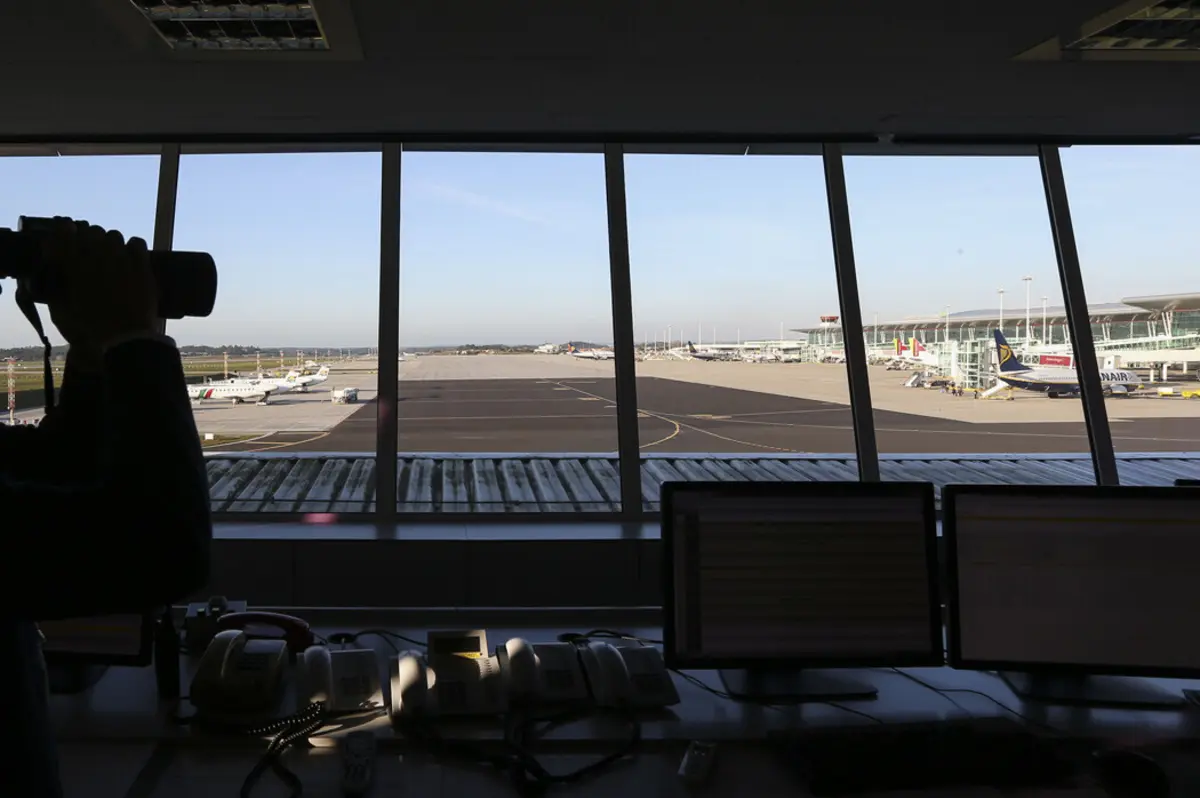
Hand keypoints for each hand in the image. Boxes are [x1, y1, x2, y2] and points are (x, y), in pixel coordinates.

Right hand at [45, 218, 157, 355]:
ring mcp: (122, 259)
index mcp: (73, 264)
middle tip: (89, 252)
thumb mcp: (60, 312)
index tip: (66, 236)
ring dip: (109, 243)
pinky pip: (137, 243)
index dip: (64, 231)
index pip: (65, 232)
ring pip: (114, 235)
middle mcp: (97, 256)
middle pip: (91, 231)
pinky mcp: (142, 266)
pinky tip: (130, 257)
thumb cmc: (89, 328)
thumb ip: (52, 291)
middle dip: (88, 238)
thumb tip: (53, 277)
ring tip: (110, 257)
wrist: (124, 338)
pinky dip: (132, 247)